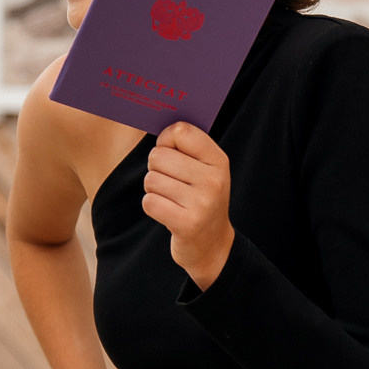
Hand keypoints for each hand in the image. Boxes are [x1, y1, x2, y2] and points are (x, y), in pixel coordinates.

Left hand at [142, 122, 234, 289]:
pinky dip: (152, 207)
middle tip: (172, 184)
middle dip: (156, 169)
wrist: (213, 245)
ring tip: (171, 200)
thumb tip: (155, 123)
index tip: (172, 153)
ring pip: (151, 179)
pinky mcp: (187, 224)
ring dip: (154, 190)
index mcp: (218, 160)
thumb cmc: (200, 199)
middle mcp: (213, 179)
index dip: (166, 140)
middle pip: (159, 155)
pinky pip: (149, 202)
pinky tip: (168, 213)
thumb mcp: (205, 170)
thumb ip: (186, 147)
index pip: (180, 131)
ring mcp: (202, 202)